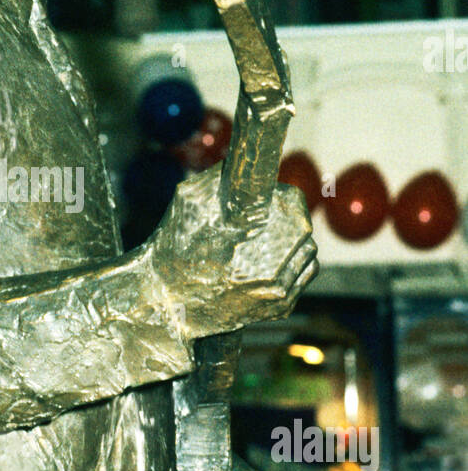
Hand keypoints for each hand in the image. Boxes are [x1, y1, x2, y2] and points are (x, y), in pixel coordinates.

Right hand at [147, 165, 317, 340]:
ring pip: (307, 253)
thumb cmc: (173, 248)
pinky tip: (265, 266)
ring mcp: (281, 290)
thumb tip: (246, 162)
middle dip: (285, 220)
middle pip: (301, 227)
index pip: (292, 202)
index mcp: (262, 231)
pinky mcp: (280, 308)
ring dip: (291, 244)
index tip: (267, 199)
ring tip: (260, 245)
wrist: (164, 302)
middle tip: (260, 222)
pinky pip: (301, 277)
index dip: (279, 197)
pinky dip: (289, 267)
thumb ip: (224, 176)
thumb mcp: (190, 198)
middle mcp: (277, 263)